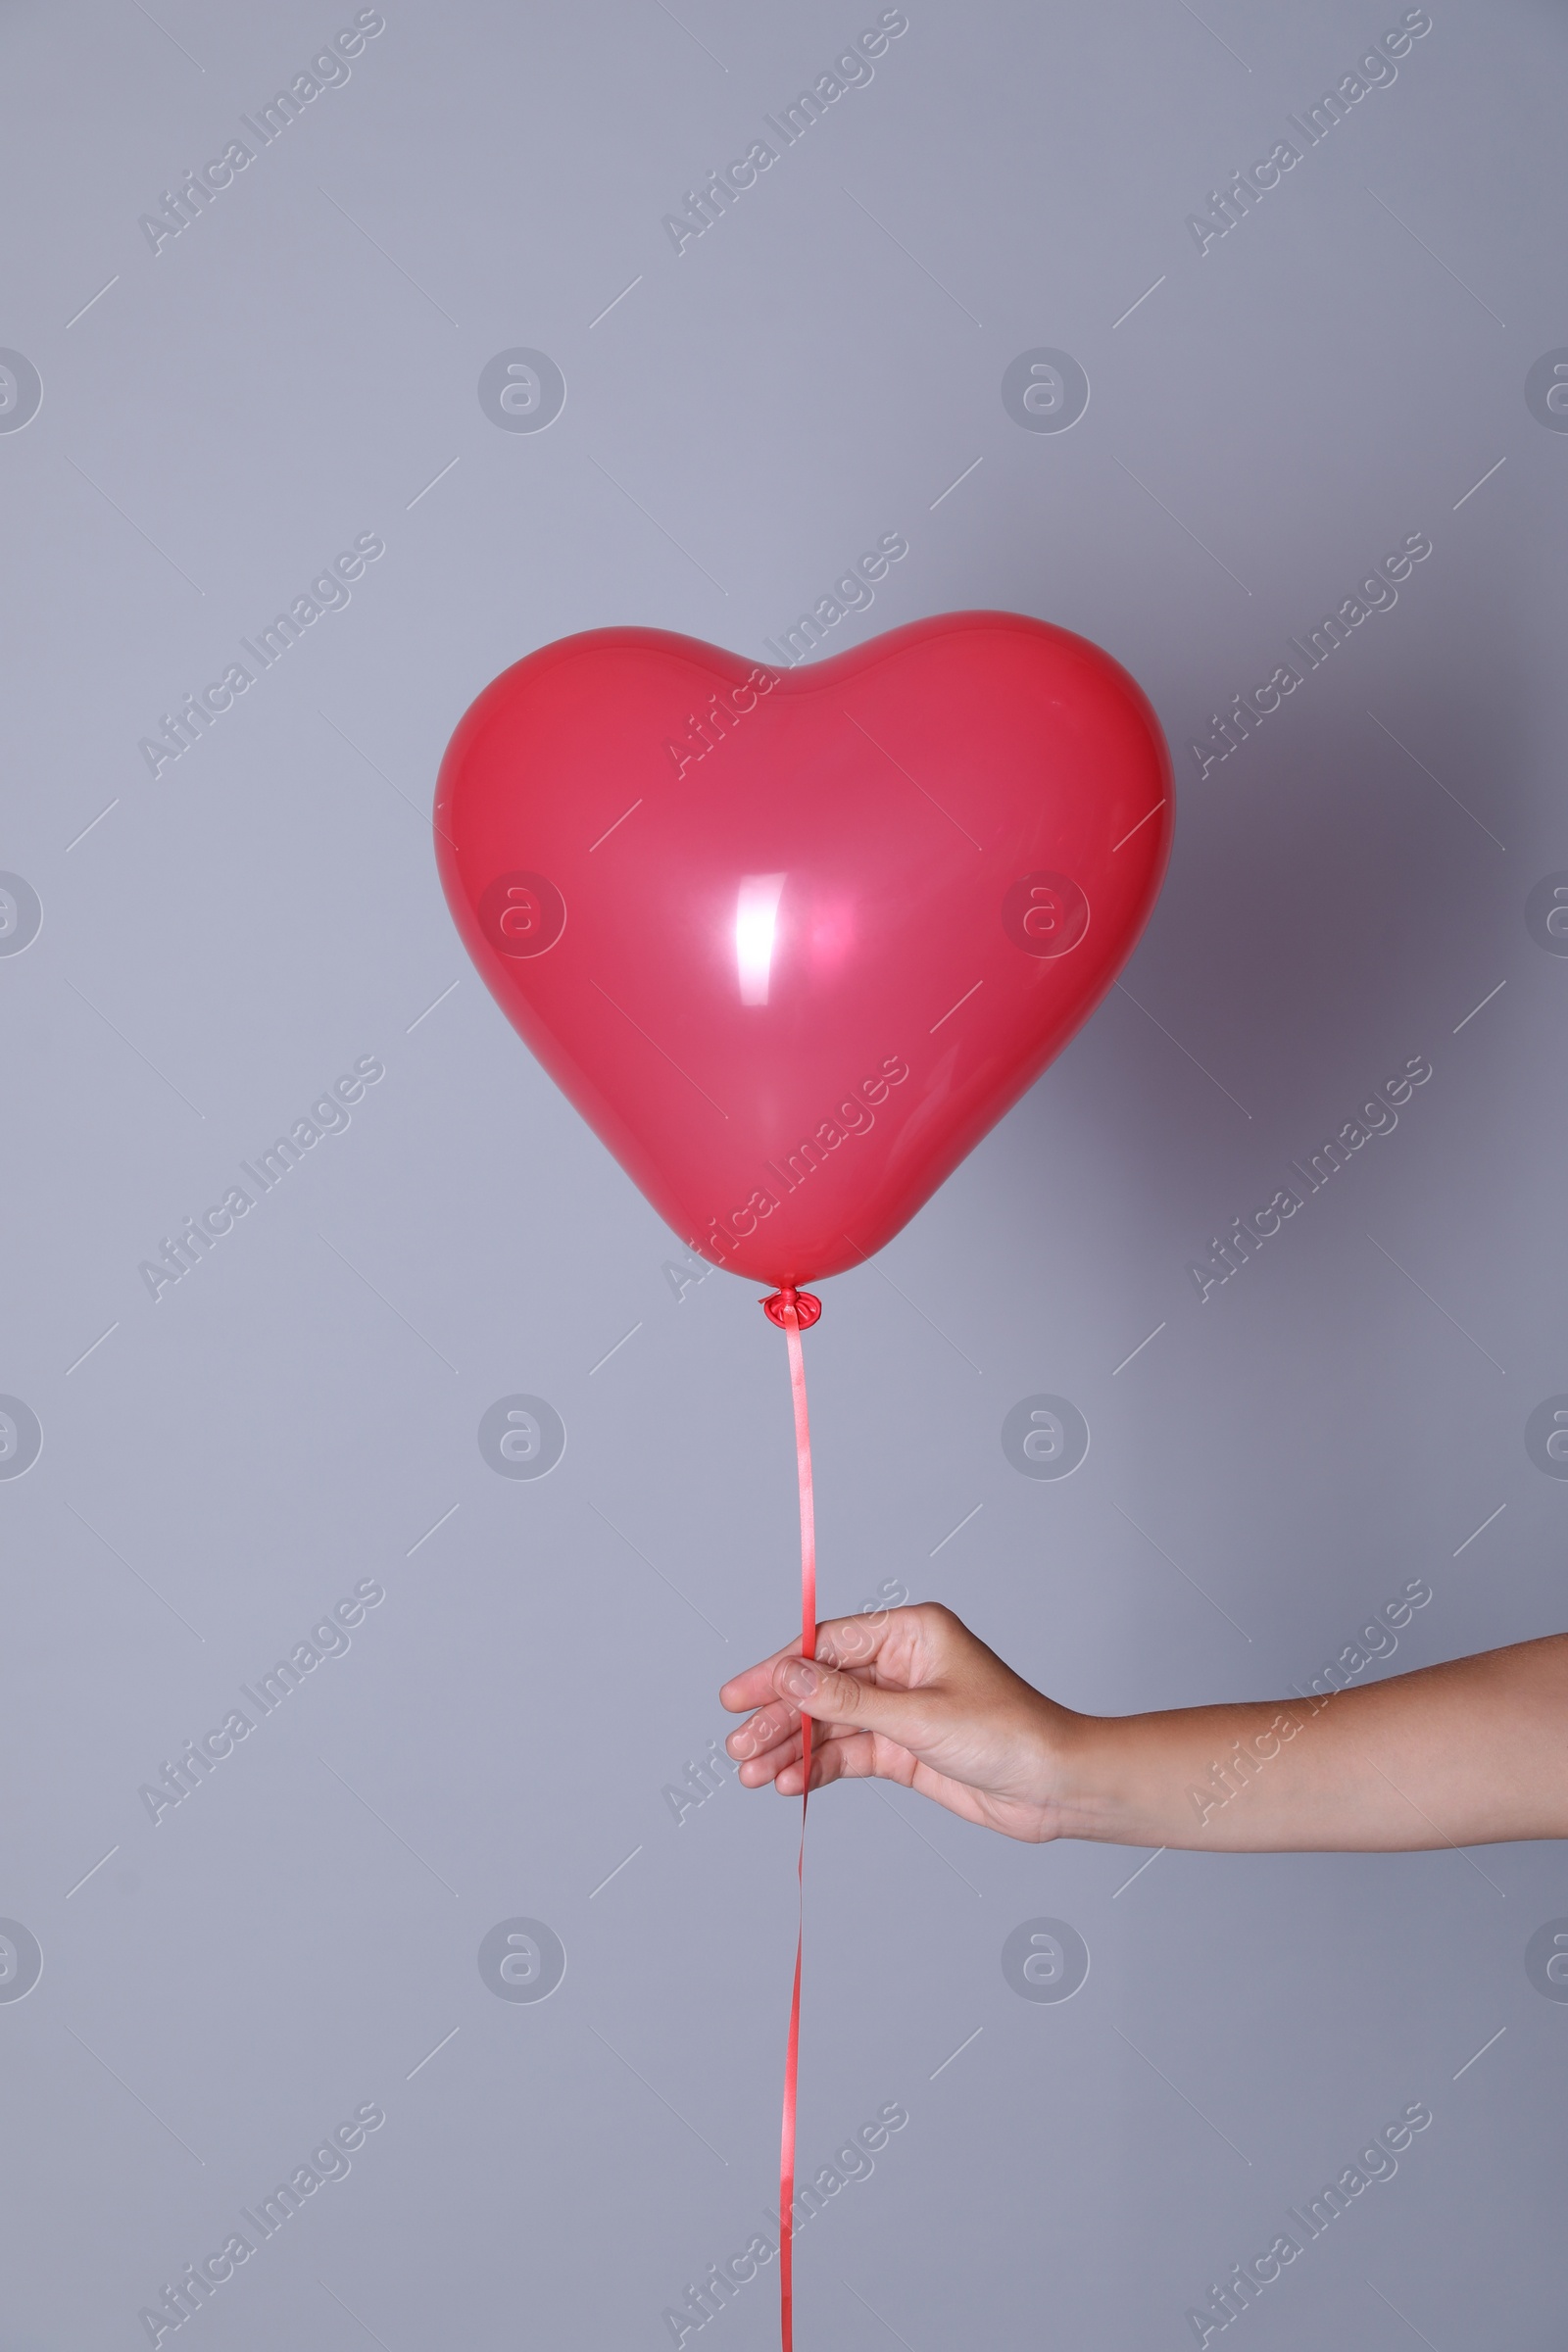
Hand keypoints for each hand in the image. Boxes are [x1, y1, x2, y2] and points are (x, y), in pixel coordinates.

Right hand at [720, 1603, 1083, 1843]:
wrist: (1058, 1788)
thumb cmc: (1010, 1735)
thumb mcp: (920, 1717)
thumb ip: (847, 1699)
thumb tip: (787, 1676)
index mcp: (911, 1633)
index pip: (827, 1645)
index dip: (778, 1670)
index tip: (737, 1695)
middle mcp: (902, 1665)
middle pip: (821, 1686)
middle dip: (778, 1716)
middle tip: (739, 1746)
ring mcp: (901, 1708)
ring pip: (829, 1723)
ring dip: (790, 1747)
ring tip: (753, 1773)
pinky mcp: (905, 1748)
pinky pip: (848, 1752)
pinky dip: (817, 1767)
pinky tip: (790, 1783)